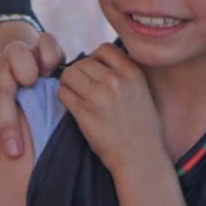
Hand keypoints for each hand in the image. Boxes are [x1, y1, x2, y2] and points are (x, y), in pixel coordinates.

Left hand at [0, 22, 62, 163]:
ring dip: (24, 72)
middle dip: (7, 124)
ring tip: (33, 85)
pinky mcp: (40, 41)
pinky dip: (48, 55)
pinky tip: (53, 70)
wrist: (21, 53)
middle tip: (15, 152)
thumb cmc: (11, 91)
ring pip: (17, 55)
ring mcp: (18, 50)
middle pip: (0, 91)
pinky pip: (45, 42)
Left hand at [56, 43, 163, 173]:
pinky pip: (63, 93)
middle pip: (81, 62)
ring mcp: (98, 96)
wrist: (141, 157)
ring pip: (68, 74)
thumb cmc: (142, 127)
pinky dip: (64, 97)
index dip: (95, 58)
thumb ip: (123, 74)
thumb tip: (96, 61)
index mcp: (132, 72)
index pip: (103, 49)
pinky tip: (73, 106)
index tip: (95, 72)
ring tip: (76, 95)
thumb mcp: (141, 91)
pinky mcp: (84, 112)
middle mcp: (115, 80)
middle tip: (82, 88)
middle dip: (79, 73)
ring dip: (68, 83)